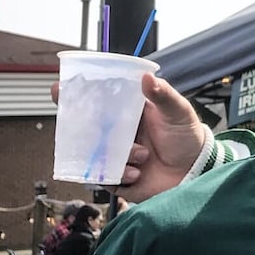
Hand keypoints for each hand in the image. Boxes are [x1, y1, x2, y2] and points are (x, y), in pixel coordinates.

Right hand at [52, 73, 207, 200]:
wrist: (195, 172)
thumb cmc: (187, 137)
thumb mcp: (178, 112)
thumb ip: (163, 95)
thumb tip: (147, 76)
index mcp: (128, 113)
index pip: (98, 101)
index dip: (77, 94)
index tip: (59, 87)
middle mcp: (117, 133)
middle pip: (85, 127)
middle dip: (76, 126)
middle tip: (77, 125)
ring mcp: (115, 155)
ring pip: (94, 154)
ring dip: (114, 154)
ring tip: (143, 155)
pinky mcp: (116, 178)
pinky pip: (103, 177)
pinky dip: (118, 174)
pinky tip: (137, 172)